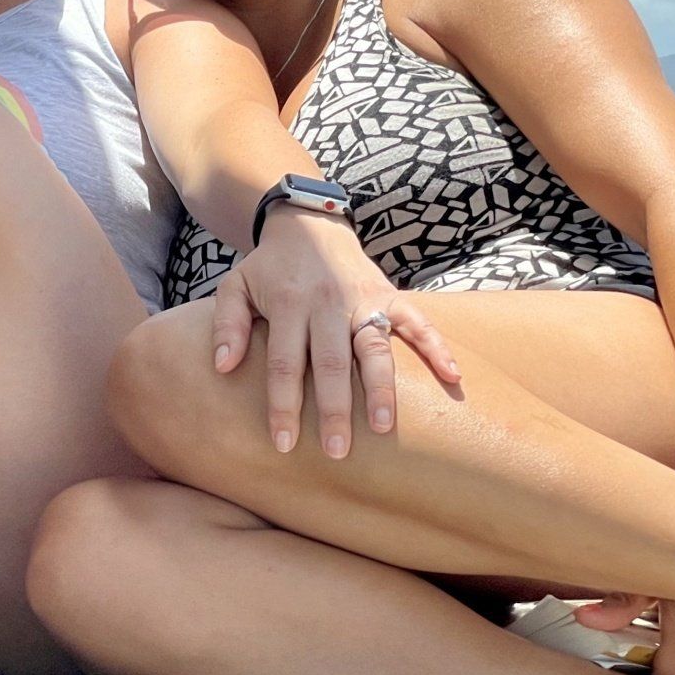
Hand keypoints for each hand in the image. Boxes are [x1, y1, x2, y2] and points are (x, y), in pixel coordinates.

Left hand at [213, 212, 458, 457]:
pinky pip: (418, 321)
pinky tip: (452, 377)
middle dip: (333, 409)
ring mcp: (363, 298)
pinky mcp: (389, 294)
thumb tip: (222, 367)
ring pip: (375, 348)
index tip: (284, 443)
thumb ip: (227, 325)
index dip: (284, 405)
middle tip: (336, 452)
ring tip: (382, 426)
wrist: (308, 222)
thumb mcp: (235, 286)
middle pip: (331, 363)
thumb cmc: (268, 267)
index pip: (285, 363)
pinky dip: (436, 347)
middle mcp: (328, 303)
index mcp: (289, 304)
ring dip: (380, 388)